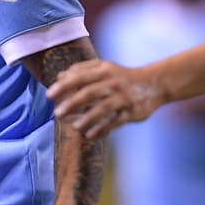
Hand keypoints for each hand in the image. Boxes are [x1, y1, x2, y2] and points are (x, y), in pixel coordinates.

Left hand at [46, 60, 165, 139]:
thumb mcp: (104, 68)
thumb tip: (59, 77)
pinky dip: (102, 129)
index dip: (64, 86)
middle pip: (90, 92)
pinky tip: (90, 136)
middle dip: (72, 103)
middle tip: (57, 114)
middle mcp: (114, 82)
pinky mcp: (132, 112)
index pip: (80, 77)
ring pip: (103, 108)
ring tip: (75, 127)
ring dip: (88, 118)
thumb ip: (82, 70)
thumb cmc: (123, 77)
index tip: (49, 95)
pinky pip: (115, 122)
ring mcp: (124, 97)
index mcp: (104, 70)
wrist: (155, 83)